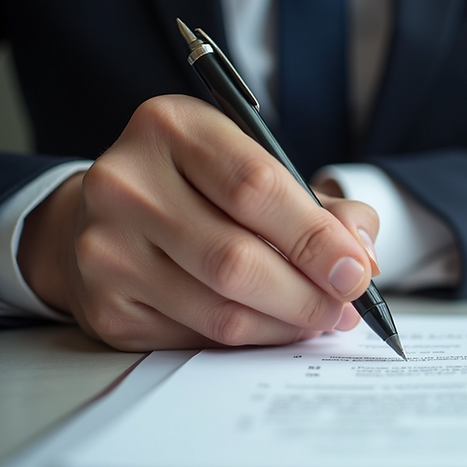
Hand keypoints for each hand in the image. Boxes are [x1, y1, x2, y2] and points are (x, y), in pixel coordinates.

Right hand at [17, 95, 379, 350]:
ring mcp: (107, 248)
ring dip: (286, 324)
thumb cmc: (198, 187)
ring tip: (320, 317)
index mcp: (171, 128)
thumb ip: (320, 205)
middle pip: (237, 259)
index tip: (357, 271)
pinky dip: (252, 339)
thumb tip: (362, 257)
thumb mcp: (254, 166)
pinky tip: (272, 325)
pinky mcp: (107, 307)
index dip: (316, 237)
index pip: (255, 187)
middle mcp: (127, 184)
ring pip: (221, 309)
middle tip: (347, 307)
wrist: (105, 215)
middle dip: (308, 293)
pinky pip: (200, 338)